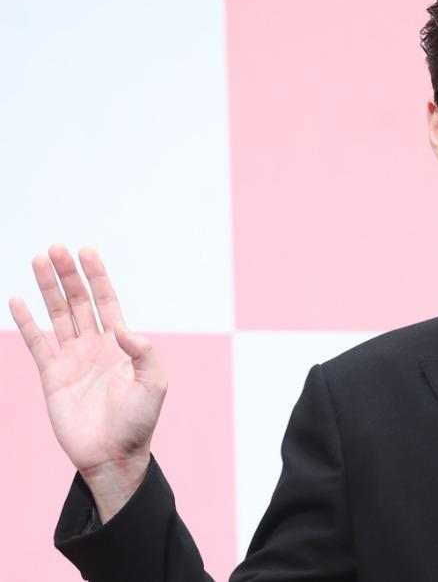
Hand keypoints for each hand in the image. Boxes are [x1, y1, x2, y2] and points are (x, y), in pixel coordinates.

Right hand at [8, 245, 167, 520]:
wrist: (112, 455)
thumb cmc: (139, 422)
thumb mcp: (154, 384)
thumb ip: (142, 353)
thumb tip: (121, 328)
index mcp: (121, 344)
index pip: (107, 301)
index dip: (97, 276)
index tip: (86, 251)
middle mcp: (95, 346)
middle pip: (79, 301)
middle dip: (69, 275)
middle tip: (55, 248)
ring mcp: (72, 359)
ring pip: (57, 315)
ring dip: (48, 288)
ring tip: (37, 260)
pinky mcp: (52, 376)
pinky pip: (36, 342)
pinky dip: (26, 321)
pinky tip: (16, 299)